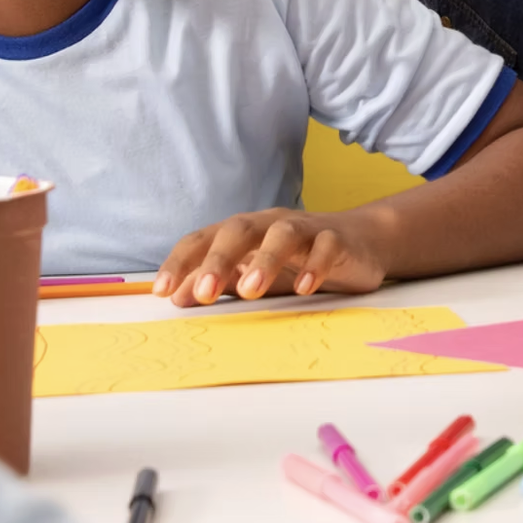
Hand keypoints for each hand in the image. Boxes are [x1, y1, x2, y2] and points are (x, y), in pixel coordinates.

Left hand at [152, 210, 386, 306]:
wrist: (361, 241)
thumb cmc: (299, 260)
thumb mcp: (254, 275)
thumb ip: (220, 283)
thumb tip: (178, 298)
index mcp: (243, 232)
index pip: (204, 239)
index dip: (181, 262)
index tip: (162, 291)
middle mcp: (270, 224)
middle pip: (239, 230)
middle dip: (218, 260)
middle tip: (204, 293)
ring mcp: (306, 229)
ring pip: (283, 234)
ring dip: (264, 260)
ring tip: (250, 291)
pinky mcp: (337, 240)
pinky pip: (325, 246)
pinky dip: (315, 265)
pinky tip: (305, 287)